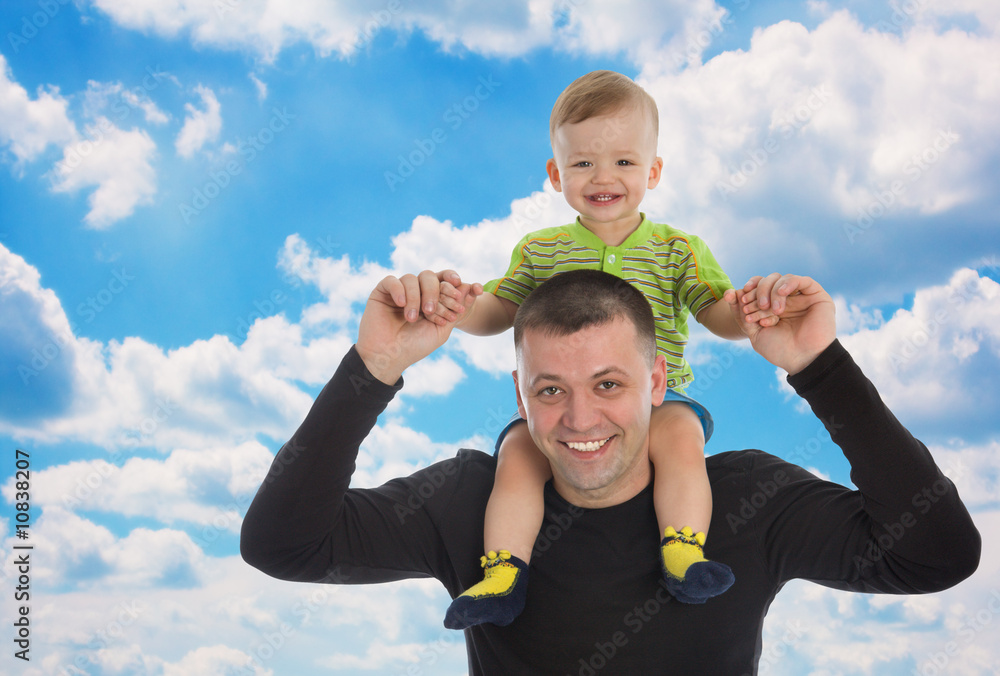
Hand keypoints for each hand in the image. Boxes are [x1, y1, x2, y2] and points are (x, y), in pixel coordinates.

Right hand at [357, 271, 477, 383]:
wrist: (390, 357)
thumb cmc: (416, 346)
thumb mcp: (442, 329)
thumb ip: (455, 308)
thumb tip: (469, 285)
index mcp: (431, 298)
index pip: (443, 281)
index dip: (451, 283)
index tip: (458, 296)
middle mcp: (416, 292)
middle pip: (429, 276)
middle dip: (434, 291)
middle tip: (430, 311)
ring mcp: (399, 291)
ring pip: (411, 278)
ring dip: (415, 297)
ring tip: (413, 318)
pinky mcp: (382, 293)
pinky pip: (391, 281)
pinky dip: (399, 290)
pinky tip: (401, 305)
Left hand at [724, 274, 835, 374]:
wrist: (802, 360)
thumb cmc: (779, 349)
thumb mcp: (754, 331)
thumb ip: (742, 313)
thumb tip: (730, 293)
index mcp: (772, 307)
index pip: (758, 287)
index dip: (748, 289)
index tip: (740, 300)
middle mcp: (786, 300)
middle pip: (768, 281)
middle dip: (756, 292)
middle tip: (751, 307)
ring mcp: (801, 297)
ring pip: (781, 280)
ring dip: (770, 291)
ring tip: (768, 309)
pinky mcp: (816, 295)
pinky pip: (801, 280)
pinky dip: (788, 283)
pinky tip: (781, 293)